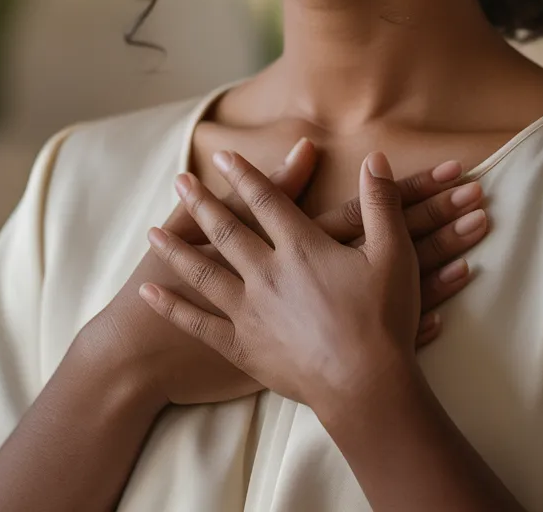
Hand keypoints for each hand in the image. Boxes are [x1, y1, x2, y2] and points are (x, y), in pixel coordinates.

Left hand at [139, 148, 462, 413]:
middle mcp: (268, 274)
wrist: (366, 386)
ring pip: (204, 273)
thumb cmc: (383, 320)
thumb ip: (381, 202)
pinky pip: (199, 324)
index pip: (266, 201)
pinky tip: (148, 293)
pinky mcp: (243, 347)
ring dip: (177, 249)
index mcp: (301, 248)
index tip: (222, 156)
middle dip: (202, 204)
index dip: (244, 175)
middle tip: (179, 181)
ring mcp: (250, 312)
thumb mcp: (393, 253)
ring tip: (152, 231)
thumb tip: (376, 157)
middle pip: (227, 231)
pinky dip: (172, 307)